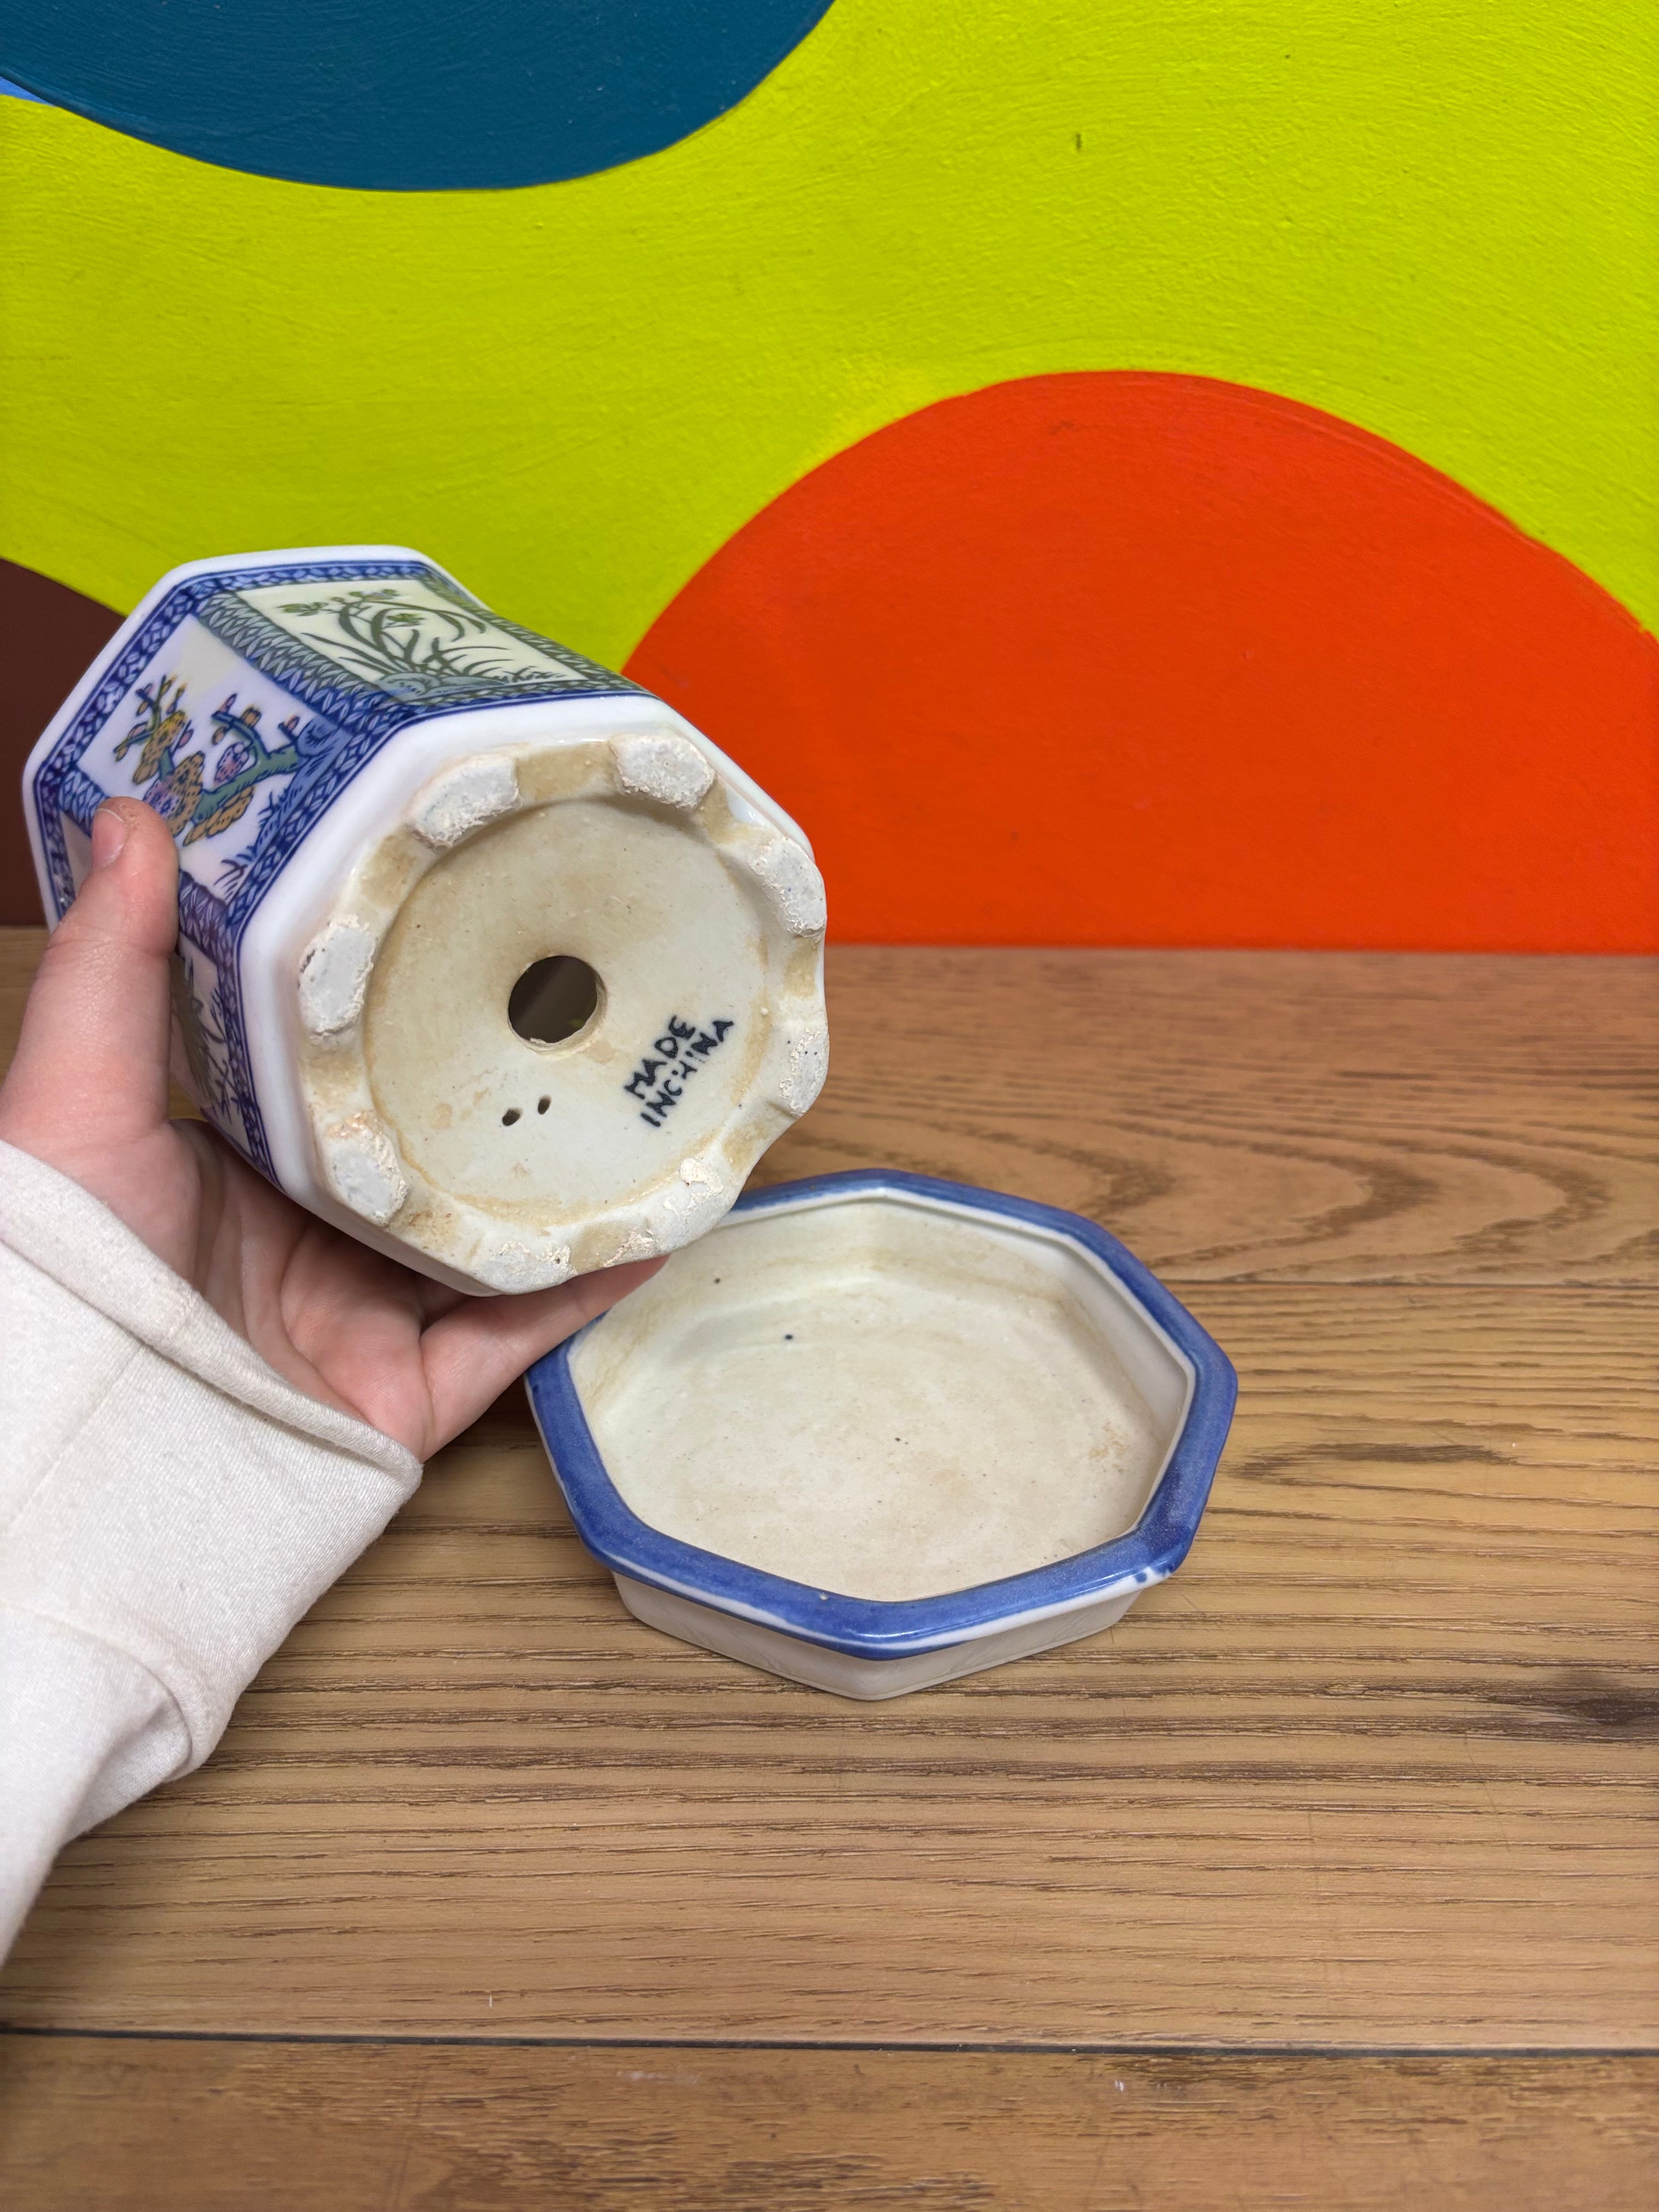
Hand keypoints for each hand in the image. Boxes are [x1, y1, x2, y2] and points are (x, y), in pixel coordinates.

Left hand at [0, 798, 661, 1457]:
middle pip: (434, 1151)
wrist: (88, 1458)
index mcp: (241, 1162)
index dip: (400, 1002)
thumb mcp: (75, 1097)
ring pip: (495, 1239)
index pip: (339, 1070)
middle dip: (508, 1088)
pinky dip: (587, 1286)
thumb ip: (111, 968)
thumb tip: (132, 811)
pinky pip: (520, 1336)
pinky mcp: (413, 1395)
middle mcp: (313, 1235)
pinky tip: (657, 1222)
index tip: (465, 920)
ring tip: (650, 1101)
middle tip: (590, 999)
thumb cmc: (66, 1272)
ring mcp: (368, 1317)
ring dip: (572, 1183)